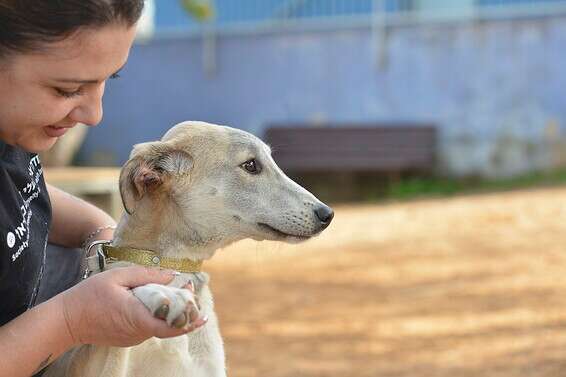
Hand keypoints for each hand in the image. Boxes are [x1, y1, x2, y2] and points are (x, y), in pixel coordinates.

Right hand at [59, 266, 204, 346]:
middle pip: (170, 324)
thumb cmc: (89, 296)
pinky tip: (157, 299)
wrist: (65, 321)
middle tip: (189, 287)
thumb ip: (147, 275)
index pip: (172, 325)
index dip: (189, 318)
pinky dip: (158, 314)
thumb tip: (172, 275)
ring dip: (171, 310)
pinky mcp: (129, 338)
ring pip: (160, 325)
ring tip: (176, 289)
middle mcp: (139, 332)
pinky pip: (149, 326)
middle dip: (183, 307)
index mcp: (138, 318)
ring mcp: (134, 338)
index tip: (199, 305)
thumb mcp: (118, 277)